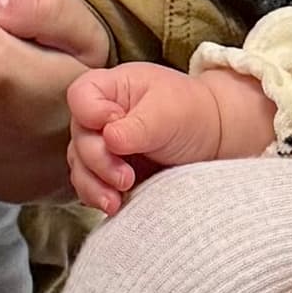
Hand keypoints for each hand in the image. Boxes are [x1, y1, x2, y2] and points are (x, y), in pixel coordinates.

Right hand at [65, 59, 257, 215]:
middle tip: (125, 176)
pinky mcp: (109, 172)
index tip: (116, 124)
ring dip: (94, 185)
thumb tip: (109, 139)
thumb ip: (136, 126)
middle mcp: (101, 116)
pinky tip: (114, 204)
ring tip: (115, 201)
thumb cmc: (190, 114)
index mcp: (112, 88)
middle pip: (78, 137)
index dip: (92, 114)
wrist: (213, 140)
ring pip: (79, 165)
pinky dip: (97, 195)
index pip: (81, 96)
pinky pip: (89, 185)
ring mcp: (103, 145)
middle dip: (98, 160)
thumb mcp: (167, 113)